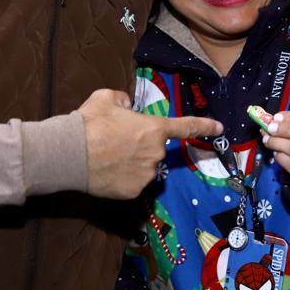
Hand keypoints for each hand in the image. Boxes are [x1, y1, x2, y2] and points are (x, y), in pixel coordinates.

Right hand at [80, 89, 222, 198]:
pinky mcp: (133, 192)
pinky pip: (134, 182)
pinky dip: (123, 178)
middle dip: (141, 144)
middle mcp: (156, 153)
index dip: (204, 126)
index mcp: (154, 128)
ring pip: (144, 166)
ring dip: (132, 162)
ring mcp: (146, 175)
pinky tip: (107, 171)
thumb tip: (127, 109)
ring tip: (107, 156)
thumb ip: (124, 100)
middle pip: (154, 148)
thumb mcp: (107, 98)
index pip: (186, 126)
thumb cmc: (90, 122)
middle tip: (116, 140)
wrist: (70, 153)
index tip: (219, 128)